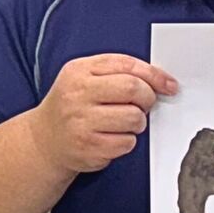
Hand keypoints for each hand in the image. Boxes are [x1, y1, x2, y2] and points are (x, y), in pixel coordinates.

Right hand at [28, 54, 177, 173]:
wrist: (44, 140)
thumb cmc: (74, 106)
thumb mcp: (87, 78)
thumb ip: (119, 72)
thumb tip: (162, 81)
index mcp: (79, 71)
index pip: (126, 65)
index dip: (154, 75)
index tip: (169, 85)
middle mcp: (77, 95)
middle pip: (132, 89)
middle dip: (147, 98)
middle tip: (144, 104)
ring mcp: (81, 122)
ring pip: (134, 118)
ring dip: (138, 122)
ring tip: (124, 122)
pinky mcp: (88, 147)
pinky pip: (126, 142)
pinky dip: (127, 141)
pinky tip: (112, 138)